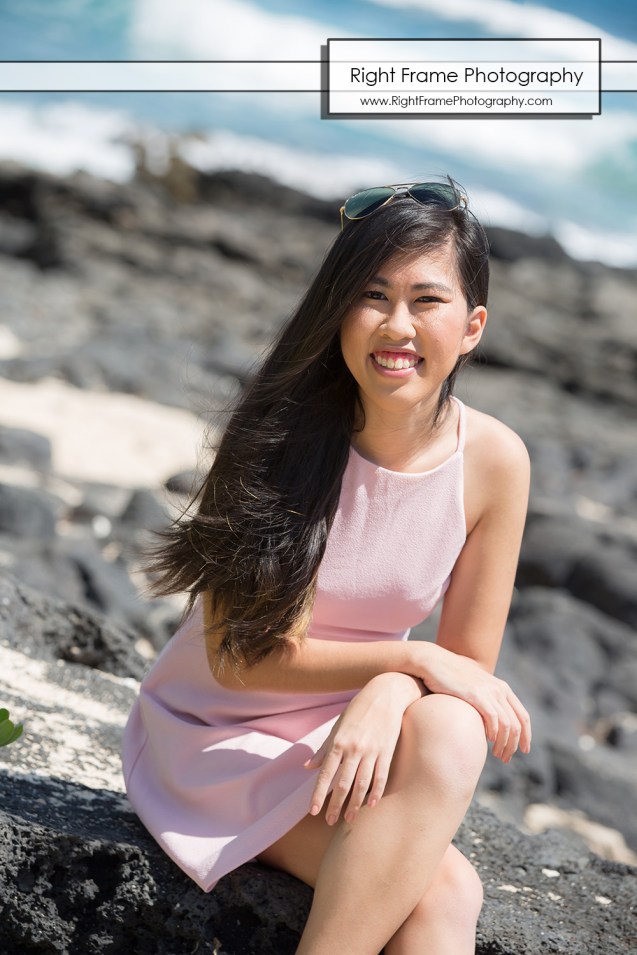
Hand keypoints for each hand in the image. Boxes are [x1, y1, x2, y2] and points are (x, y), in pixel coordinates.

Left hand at [304, 673, 422, 824]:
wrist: (385, 694)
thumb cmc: (358, 709)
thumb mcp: (337, 725)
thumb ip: (324, 748)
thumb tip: (308, 766)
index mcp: (339, 742)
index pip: (325, 774)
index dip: (318, 795)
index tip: (313, 812)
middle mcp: (354, 749)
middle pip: (343, 784)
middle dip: (335, 805)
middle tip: (330, 821)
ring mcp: (371, 751)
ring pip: (362, 784)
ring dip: (354, 804)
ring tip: (349, 819)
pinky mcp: (387, 752)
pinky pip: (381, 777)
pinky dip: (376, 793)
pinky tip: (371, 805)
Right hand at [414, 643, 530, 762]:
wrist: (434, 661)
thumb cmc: (449, 677)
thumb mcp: (472, 688)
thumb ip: (483, 701)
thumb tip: (486, 723)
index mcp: (502, 688)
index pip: (523, 716)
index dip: (526, 735)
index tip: (524, 750)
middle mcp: (499, 689)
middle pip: (517, 724)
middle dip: (514, 744)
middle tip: (505, 758)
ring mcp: (489, 691)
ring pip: (507, 725)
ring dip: (504, 744)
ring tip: (497, 755)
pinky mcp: (476, 694)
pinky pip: (493, 718)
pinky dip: (493, 733)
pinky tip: (488, 741)